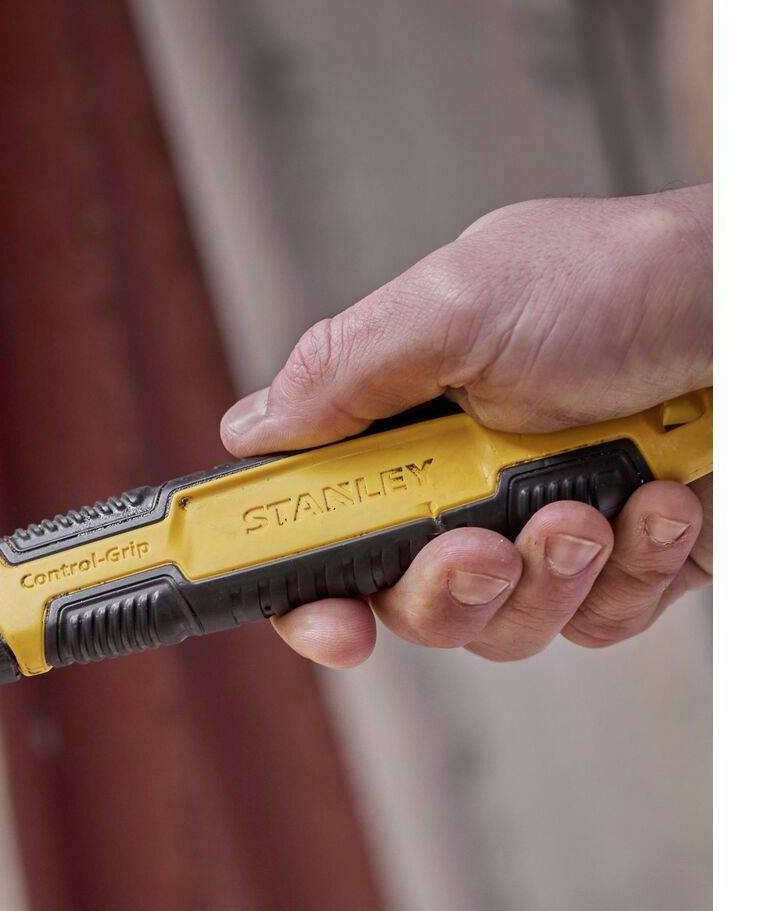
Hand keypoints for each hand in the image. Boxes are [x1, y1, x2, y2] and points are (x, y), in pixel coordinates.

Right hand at [219, 188, 710, 667]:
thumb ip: (347, 369)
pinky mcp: (628, 566)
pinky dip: (631, 571)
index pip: (321, 528)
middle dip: (442, 590)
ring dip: (547, 576)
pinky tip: (658, 500)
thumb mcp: (464, 300)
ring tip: (594, 504)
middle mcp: (469, 484)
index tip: (330, 623)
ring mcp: (548, 530)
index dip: (308, 590)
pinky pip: (598, 624)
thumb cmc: (635, 281)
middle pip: (402, 603)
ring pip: (501, 629)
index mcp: (409, 421)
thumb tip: (250, 428)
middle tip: (481, 547)